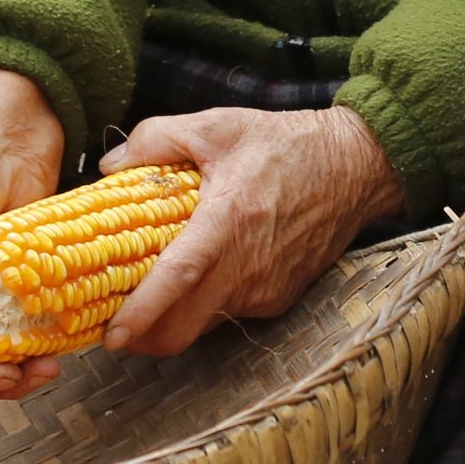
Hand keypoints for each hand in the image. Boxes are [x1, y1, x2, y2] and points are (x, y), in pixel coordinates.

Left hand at [98, 104, 400, 360]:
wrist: (355, 167)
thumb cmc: (285, 144)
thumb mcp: (216, 125)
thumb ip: (155, 138)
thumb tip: (110, 165)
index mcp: (227, 222)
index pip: (177, 280)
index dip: (141, 313)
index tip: (112, 333)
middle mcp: (247, 268)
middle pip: (182, 330)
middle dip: (143, 338)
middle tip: (115, 324)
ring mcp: (265, 290)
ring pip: (203, 325)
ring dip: (173, 319)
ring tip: (153, 293)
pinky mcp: (278, 299)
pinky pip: (229, 312)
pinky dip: (205, 304)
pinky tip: (201, 275)